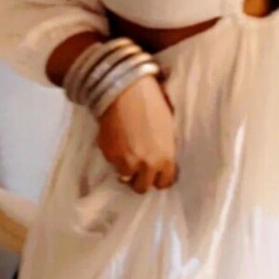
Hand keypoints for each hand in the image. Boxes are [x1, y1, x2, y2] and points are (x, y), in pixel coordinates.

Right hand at [96, 72, 178, 192]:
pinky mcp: (110, 156)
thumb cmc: (153, 103)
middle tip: (138, 167)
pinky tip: (117, 142)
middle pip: (143, 187)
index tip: (156, 172)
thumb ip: (166, 149)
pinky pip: (112, 164)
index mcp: (166, 159)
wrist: (126, 91)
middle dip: (141, 178)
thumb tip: (163, 158)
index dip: (160, 177)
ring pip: (125, 178)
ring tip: (126, 155)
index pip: (164, 183)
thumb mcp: (168, 129)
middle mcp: (147, 165)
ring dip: (125, 170)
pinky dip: (114, 157)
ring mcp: (126, 163)